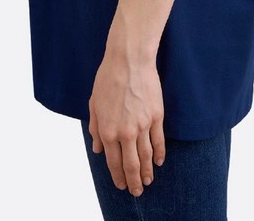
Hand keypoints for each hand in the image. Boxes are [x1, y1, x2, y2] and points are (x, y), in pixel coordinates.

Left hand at [88, 48, 165, 196]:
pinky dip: (159, 154)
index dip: (118, 176)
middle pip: (132, 165)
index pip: (114, 162)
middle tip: (136, 191)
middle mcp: (126, 132)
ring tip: (148, 182)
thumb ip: (96, 129)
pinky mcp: (157, 116)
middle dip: (134, 181)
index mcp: (108, 131)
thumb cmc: (108, 79)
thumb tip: (98, 149)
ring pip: (146, 157)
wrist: (129, 61)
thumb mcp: (94, 105)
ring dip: (147, 172)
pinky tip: (158, 162)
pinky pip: (159, 141)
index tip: (121, 185)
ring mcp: (143, 126)